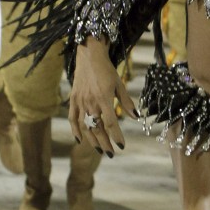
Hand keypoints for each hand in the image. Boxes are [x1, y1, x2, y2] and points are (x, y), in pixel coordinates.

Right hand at [68, 38, 135, 155]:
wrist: (89, 56)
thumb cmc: (106, 69)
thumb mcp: (119, 84)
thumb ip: (127, 102)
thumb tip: (136, 117)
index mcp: (104, 98)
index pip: (111, 123)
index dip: (116, 136)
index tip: (122, 146)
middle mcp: (91, 102)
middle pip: (97, 128)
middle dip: (105, 143)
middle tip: (111, 153)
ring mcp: (80, 101)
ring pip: (85, 126)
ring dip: (92, 140)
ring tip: (99, 149)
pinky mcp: (73, 99)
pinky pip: (72, 118)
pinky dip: (75, 130)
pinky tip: (80, 140)